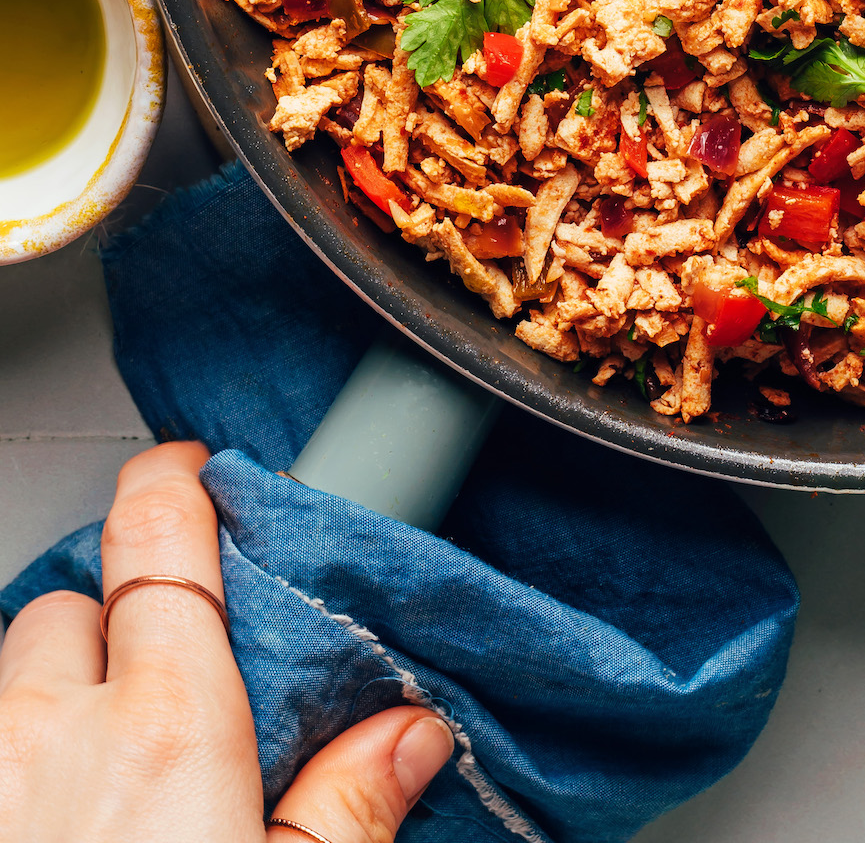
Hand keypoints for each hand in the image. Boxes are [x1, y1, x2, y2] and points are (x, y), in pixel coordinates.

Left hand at [0, 441, 452, 841]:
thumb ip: (344, 810)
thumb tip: (409, 733)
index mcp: (167, 733)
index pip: (159, 529)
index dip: (172, 481)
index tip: (188, 471)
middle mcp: (48, 734)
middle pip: (74, 610)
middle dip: (115, 639)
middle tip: (159, 711)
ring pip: (12, 683)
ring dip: (50, 711)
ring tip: (97, 786)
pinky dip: (12, 764)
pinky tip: (51, 816)